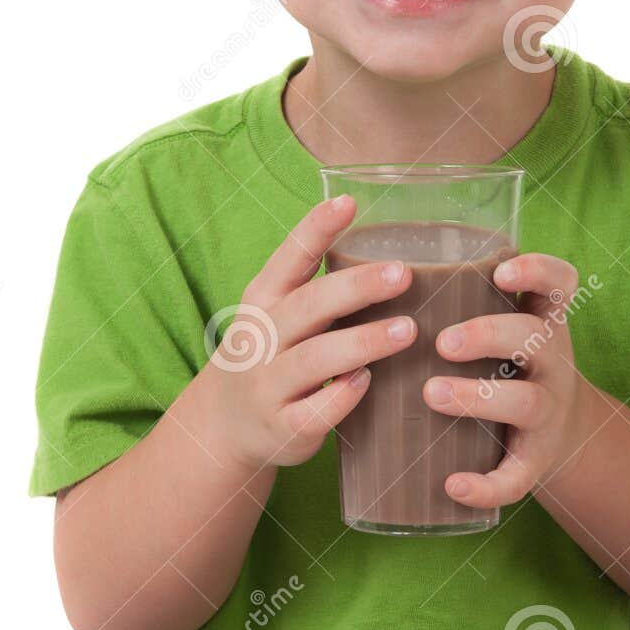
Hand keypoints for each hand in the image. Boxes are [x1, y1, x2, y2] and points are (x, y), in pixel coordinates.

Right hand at [206, 195, 416, 472]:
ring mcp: (269, 385)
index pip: (289, 257)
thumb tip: (389, 251)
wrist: (223, 426)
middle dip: (357, 287)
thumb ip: (317, 287)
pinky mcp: (283, 427)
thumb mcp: (277, 313)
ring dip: (363, 343)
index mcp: (263, 299)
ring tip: (407, 330)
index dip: (316, 229)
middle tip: (403, 273)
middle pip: (309, 306)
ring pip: (315, 359)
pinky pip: (315, 412)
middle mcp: (262, 338)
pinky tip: (368, 381)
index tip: (349, 203)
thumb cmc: (271, 355)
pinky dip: (343, 397)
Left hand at [422, 252, 589, 508]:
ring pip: (526, 402)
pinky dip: (487, 484)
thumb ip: (453, 302)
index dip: (537, 271)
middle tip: (442, 342)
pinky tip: (453, 485)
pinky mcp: (536, 458)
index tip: (500, 272)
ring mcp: (547, 409)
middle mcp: (551, 359)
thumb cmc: (504, 364)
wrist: (556, 432)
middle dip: (488, 334)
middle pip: (532, 338)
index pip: (557, 282)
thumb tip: (358, 272)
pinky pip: (517, 474)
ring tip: (432, 394)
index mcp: (539, 319)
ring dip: (478, 397)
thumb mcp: (500, 327)